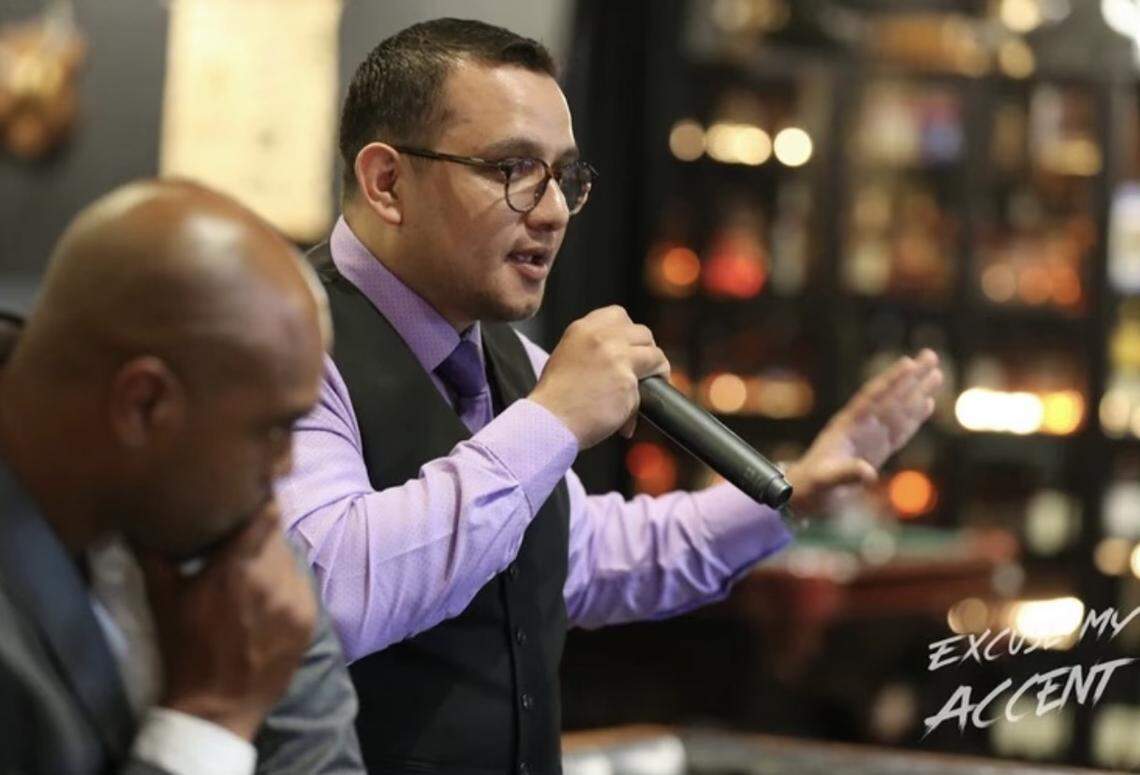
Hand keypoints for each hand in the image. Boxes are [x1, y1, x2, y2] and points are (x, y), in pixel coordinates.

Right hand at [139, 503, 316, 740]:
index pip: (266, 511)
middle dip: (259, 532)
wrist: (217, 705)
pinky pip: (300, 585)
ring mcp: (296, 599)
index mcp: (236, 568)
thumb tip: (141, 520)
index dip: (261, 498)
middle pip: (276, 534)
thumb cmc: (184, 649)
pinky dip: (285, 584)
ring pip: (289, 559)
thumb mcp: (163, 598)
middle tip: (241, 538)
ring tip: (252, 571)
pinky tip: (267, 597)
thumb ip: (155, 553)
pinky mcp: (309, 618)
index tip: (249, 491)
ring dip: (273, 559)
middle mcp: (272, 579)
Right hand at [530, 306, 669, 448]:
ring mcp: (617, 357)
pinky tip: (628, 419)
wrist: (548, 421)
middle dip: (648, 351)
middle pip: (643, 333)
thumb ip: (592, 348)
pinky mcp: (627, 382)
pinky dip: (642, 405)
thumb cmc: (554, 398)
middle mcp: (601, 337)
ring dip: (657, 372)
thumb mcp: (566, 356)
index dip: (630, 333)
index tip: (631, 348)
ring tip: (648, 390)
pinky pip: (649, 389)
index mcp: (583, 329)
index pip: (619, 315)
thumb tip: (620, 356)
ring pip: (655, 356)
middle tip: (645, 371)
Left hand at [785, 349, 942, 513]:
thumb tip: (868, 472)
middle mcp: (861, 427)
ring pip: (899, 410)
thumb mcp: (825, 482)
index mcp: (847, 427)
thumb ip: (845, 475)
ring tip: (937, 373)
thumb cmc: (811, 487)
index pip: (873, 398)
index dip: (891, 381)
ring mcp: (870, 437)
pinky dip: (916, 416)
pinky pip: (901, 429)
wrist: (805, 495)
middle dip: (911, 378)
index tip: (909, 362)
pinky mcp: (878, 450)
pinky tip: (927, 403)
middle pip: (891, 398)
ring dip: (917, 392)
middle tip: (931, 355)